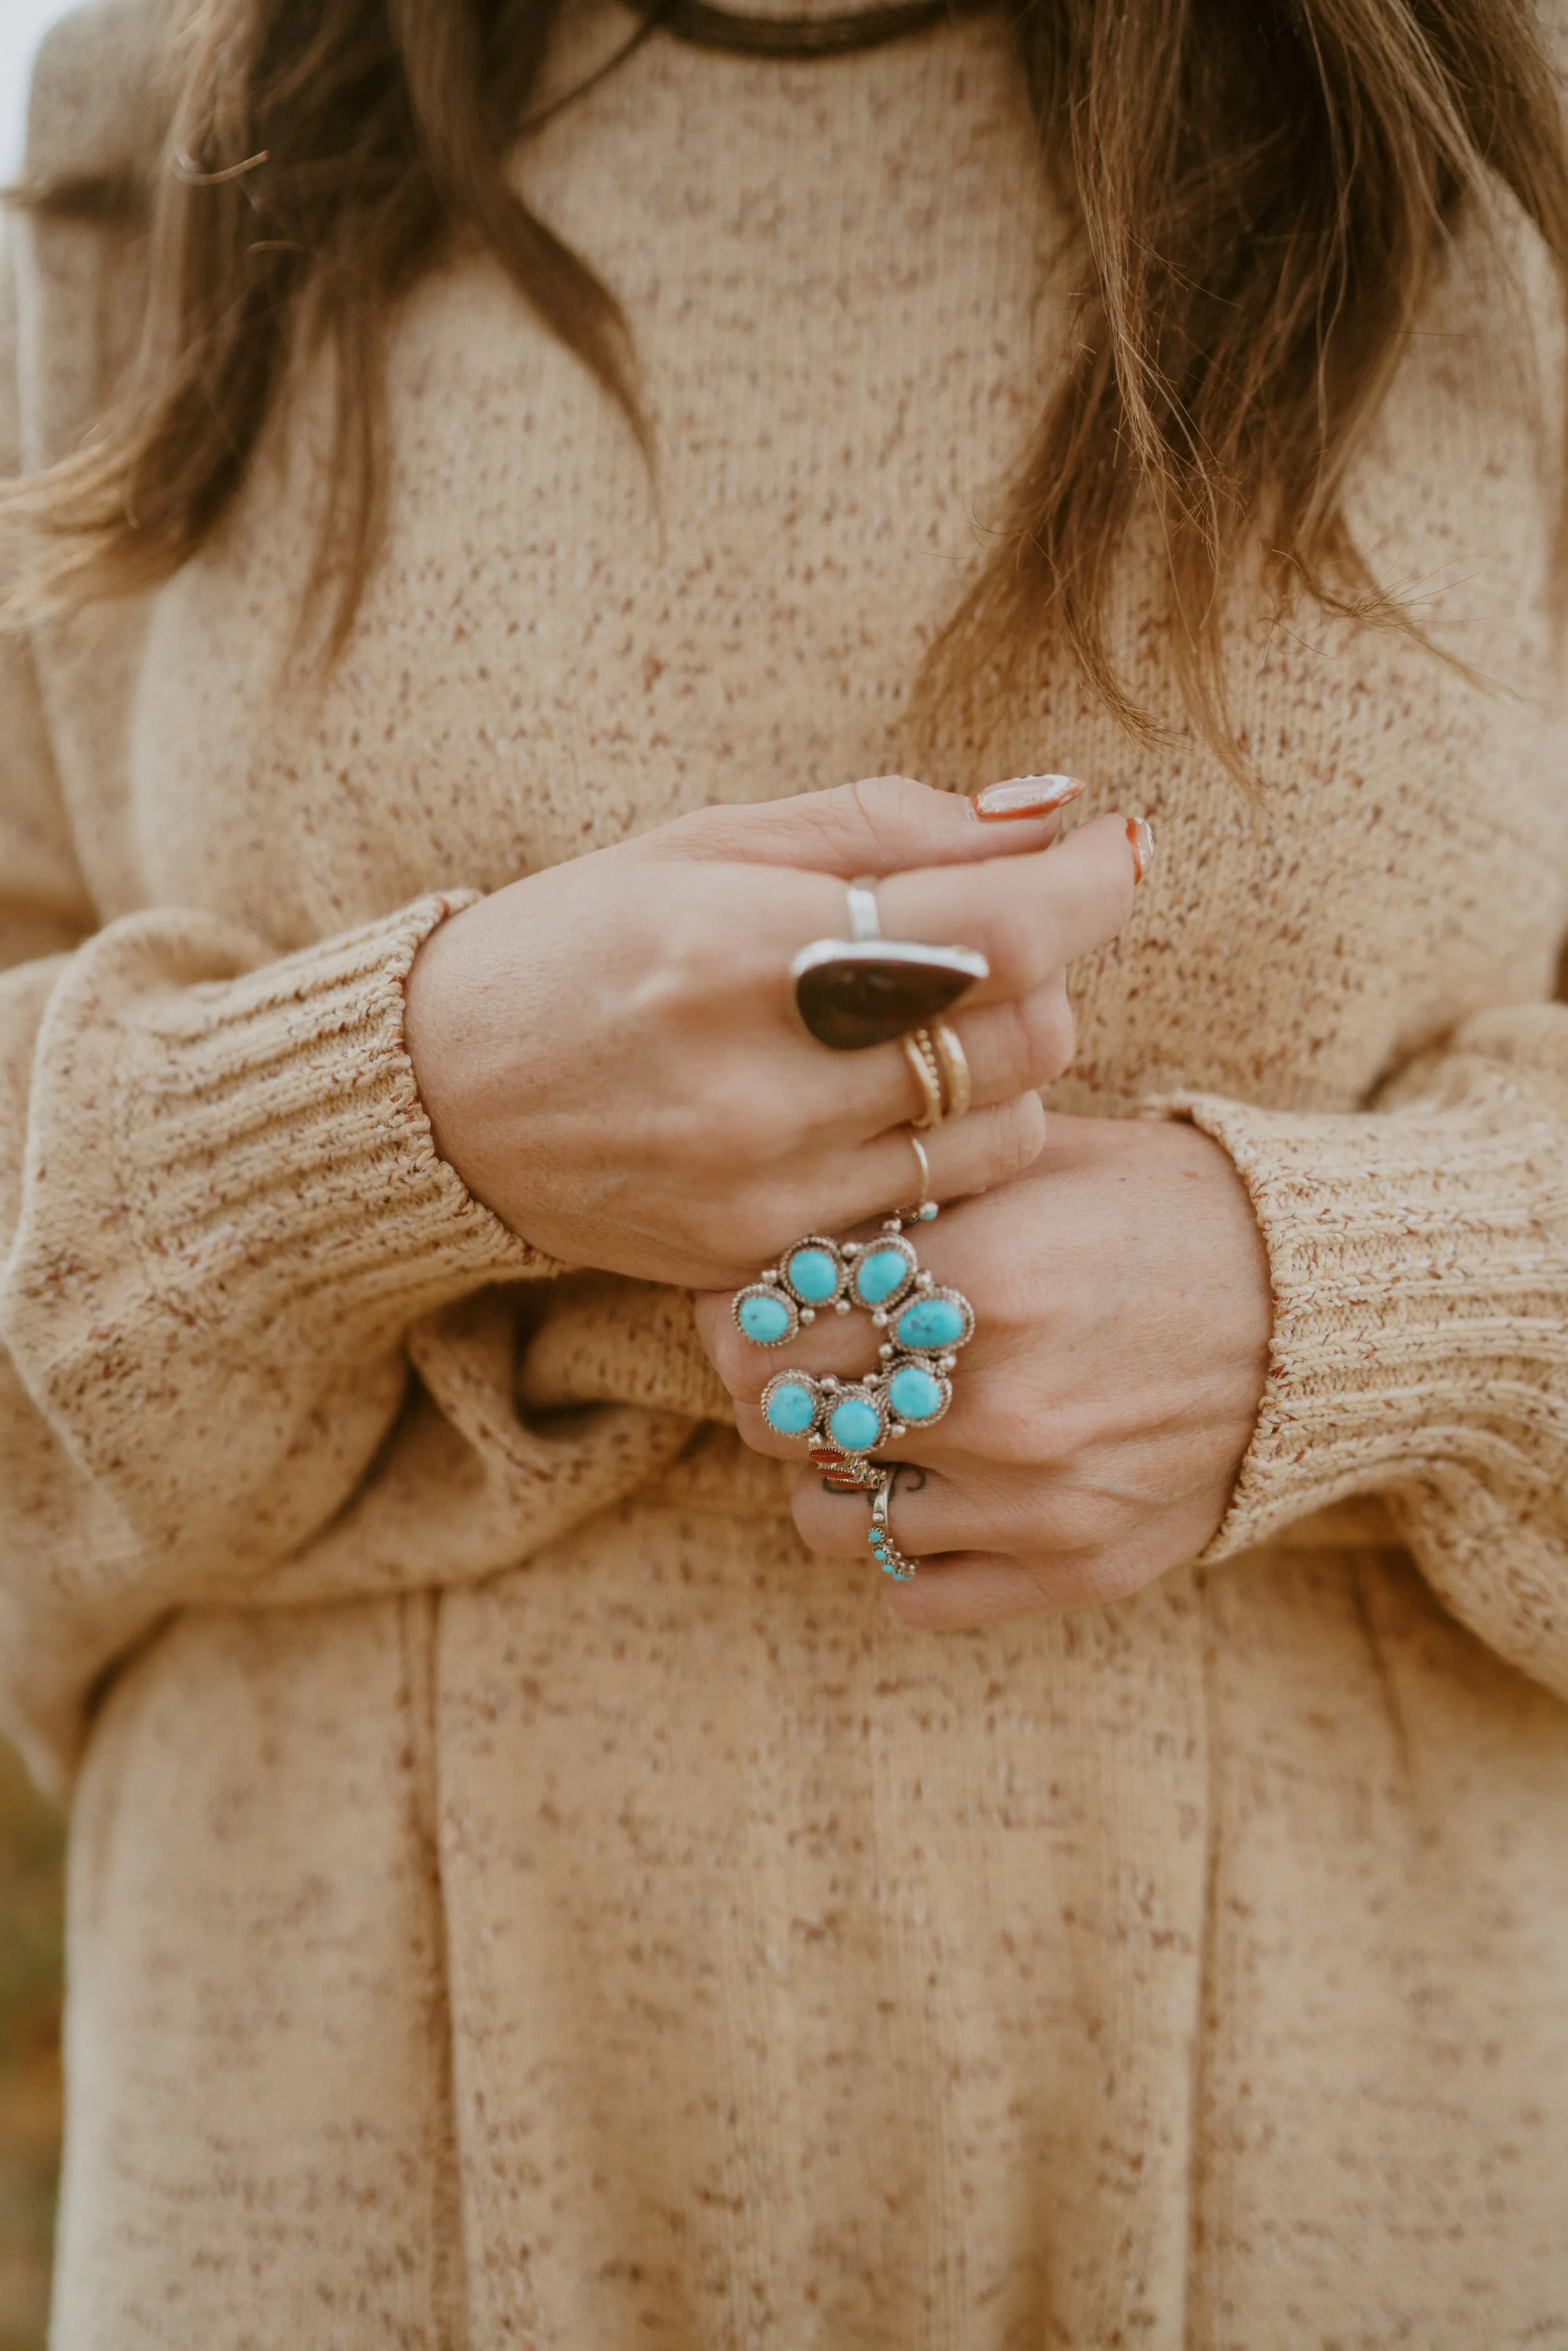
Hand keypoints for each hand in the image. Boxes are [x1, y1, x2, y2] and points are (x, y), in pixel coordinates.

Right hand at [406, 777, 1141, 1286]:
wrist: (440, 1094)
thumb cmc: (584, 938)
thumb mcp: (714, 842)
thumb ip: (892, 826)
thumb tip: (1057, 812)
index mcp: (742, 945)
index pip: (998, 932)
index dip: (1090, 886)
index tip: (1120, 849)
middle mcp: (760, 1081)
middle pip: (1025, 1034)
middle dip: (1042, 970)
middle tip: (984, 935)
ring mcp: (763, 1186)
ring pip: (1004, 1129)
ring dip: (1006, 1065)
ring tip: (924, 1025)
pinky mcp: (761, 1255)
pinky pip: (937, 1203)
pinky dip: (946, 1144)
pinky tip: (881, 1102)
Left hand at [695, 1113, 1272, 1625]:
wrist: (1320, 1307)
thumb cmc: (1166, 1210)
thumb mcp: (1036, 1160)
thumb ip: (908, 1189)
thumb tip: (775, 1213)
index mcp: (978, 1279)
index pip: (766, 1318)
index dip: (734, 1302)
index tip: (743, 1290)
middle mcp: (996, 1403)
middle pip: (778, 1416)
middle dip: (767, 1381)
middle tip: (798, 1354)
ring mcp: (1033, 1500)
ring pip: (827, 1517)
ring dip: (826, 1471)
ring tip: (869, 1424)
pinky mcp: (1074, 1567)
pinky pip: (913, 1592)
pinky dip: (903, 1547)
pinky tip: (935, 1487)